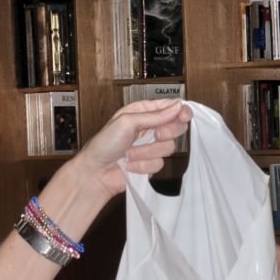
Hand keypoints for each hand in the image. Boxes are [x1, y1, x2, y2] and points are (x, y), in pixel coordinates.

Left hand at [65, 98, 191, 199]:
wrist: (96, 172)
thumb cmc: (103, 144)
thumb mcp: (127, 122)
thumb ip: (154, 116)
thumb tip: (176, 107)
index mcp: (142, 112)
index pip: (170, 107)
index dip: (180, 111)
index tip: (183, 116)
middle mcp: (149, 128)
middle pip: (176, 127)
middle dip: (167, 132)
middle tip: (156, 135)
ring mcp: (151, 147)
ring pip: (168, 148)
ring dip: (146, 152)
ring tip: (129, 152)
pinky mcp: (150, 163)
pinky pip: (159, 164)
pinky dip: (143, 165)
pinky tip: (130, 163)